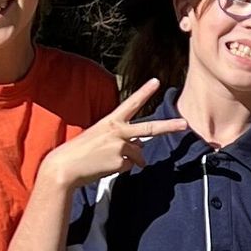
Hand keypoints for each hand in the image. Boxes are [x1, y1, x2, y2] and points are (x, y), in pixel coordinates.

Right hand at [43, 82, 189, 189]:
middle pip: (149, 129)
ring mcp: (121, 147)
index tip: (156, 82)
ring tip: (107, 159)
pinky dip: (121, 168)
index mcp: (110, 121)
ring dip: (129, 159)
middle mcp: (118, 132)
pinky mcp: (121, 163)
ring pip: (138, 154)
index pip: (130, 103)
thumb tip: (140, 147)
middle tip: (185, 125)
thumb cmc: (81, 152)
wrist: (65, 167)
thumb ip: (122, 139)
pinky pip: (129, 166)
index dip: (144, 92)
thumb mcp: (101, 138)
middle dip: (169, 126)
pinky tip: (105, 166)